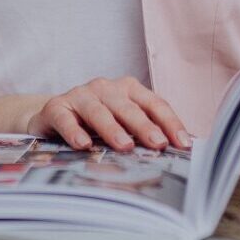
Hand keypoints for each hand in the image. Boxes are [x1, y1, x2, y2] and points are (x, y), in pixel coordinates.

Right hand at [23, 77, 192, 152]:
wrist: (55, 116)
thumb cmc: (96, 123)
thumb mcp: (123, 124)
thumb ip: (145, 134)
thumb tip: (180, 151)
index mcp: (128, 89)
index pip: (154, 104)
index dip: (170, 123)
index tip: (184, 144)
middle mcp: (106, 88)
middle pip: (129, 108)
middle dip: (145, 127)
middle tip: (158, 144)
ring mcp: (81, 95)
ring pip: (99, 111)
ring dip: (112, 128)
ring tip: (124, 146)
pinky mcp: (57, 107)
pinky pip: (65, 119)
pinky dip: (74, 131)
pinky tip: (83, 145)